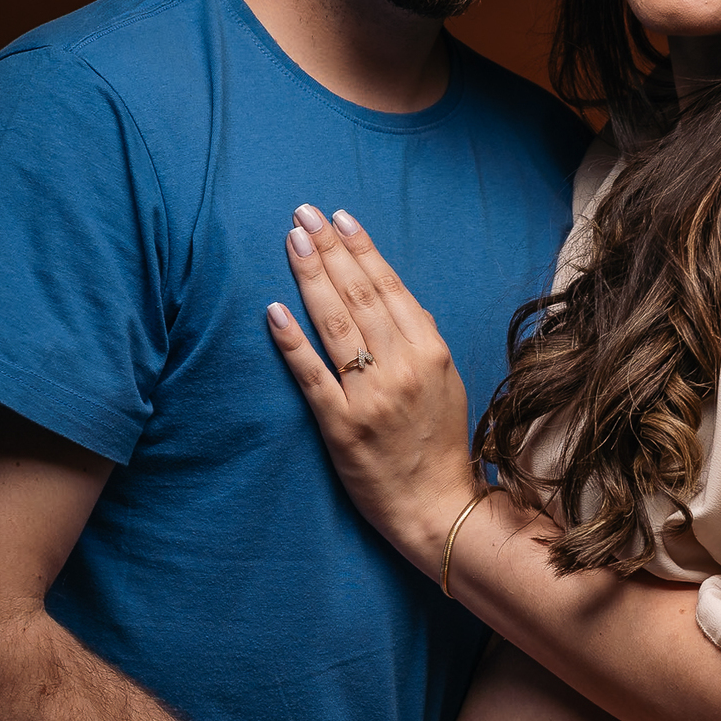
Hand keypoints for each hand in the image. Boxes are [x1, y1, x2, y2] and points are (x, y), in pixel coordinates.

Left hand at [268, 206, 475, 571]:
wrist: (437, 507)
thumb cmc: (440, 442)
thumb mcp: (447, 381)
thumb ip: (421, 338)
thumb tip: (393, 294)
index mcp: (430, 352)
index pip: (388, 287)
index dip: (361, 249)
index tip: (339, 217)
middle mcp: (401, 368)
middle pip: (358, 296)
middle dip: (329, 249)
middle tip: (303, 214)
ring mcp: (369, 397)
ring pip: (334, 325)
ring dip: (310, 278)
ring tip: (292, 241)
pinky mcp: (340, 426)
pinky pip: (312, 375)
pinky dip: (292, 341)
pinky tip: (273, 310)